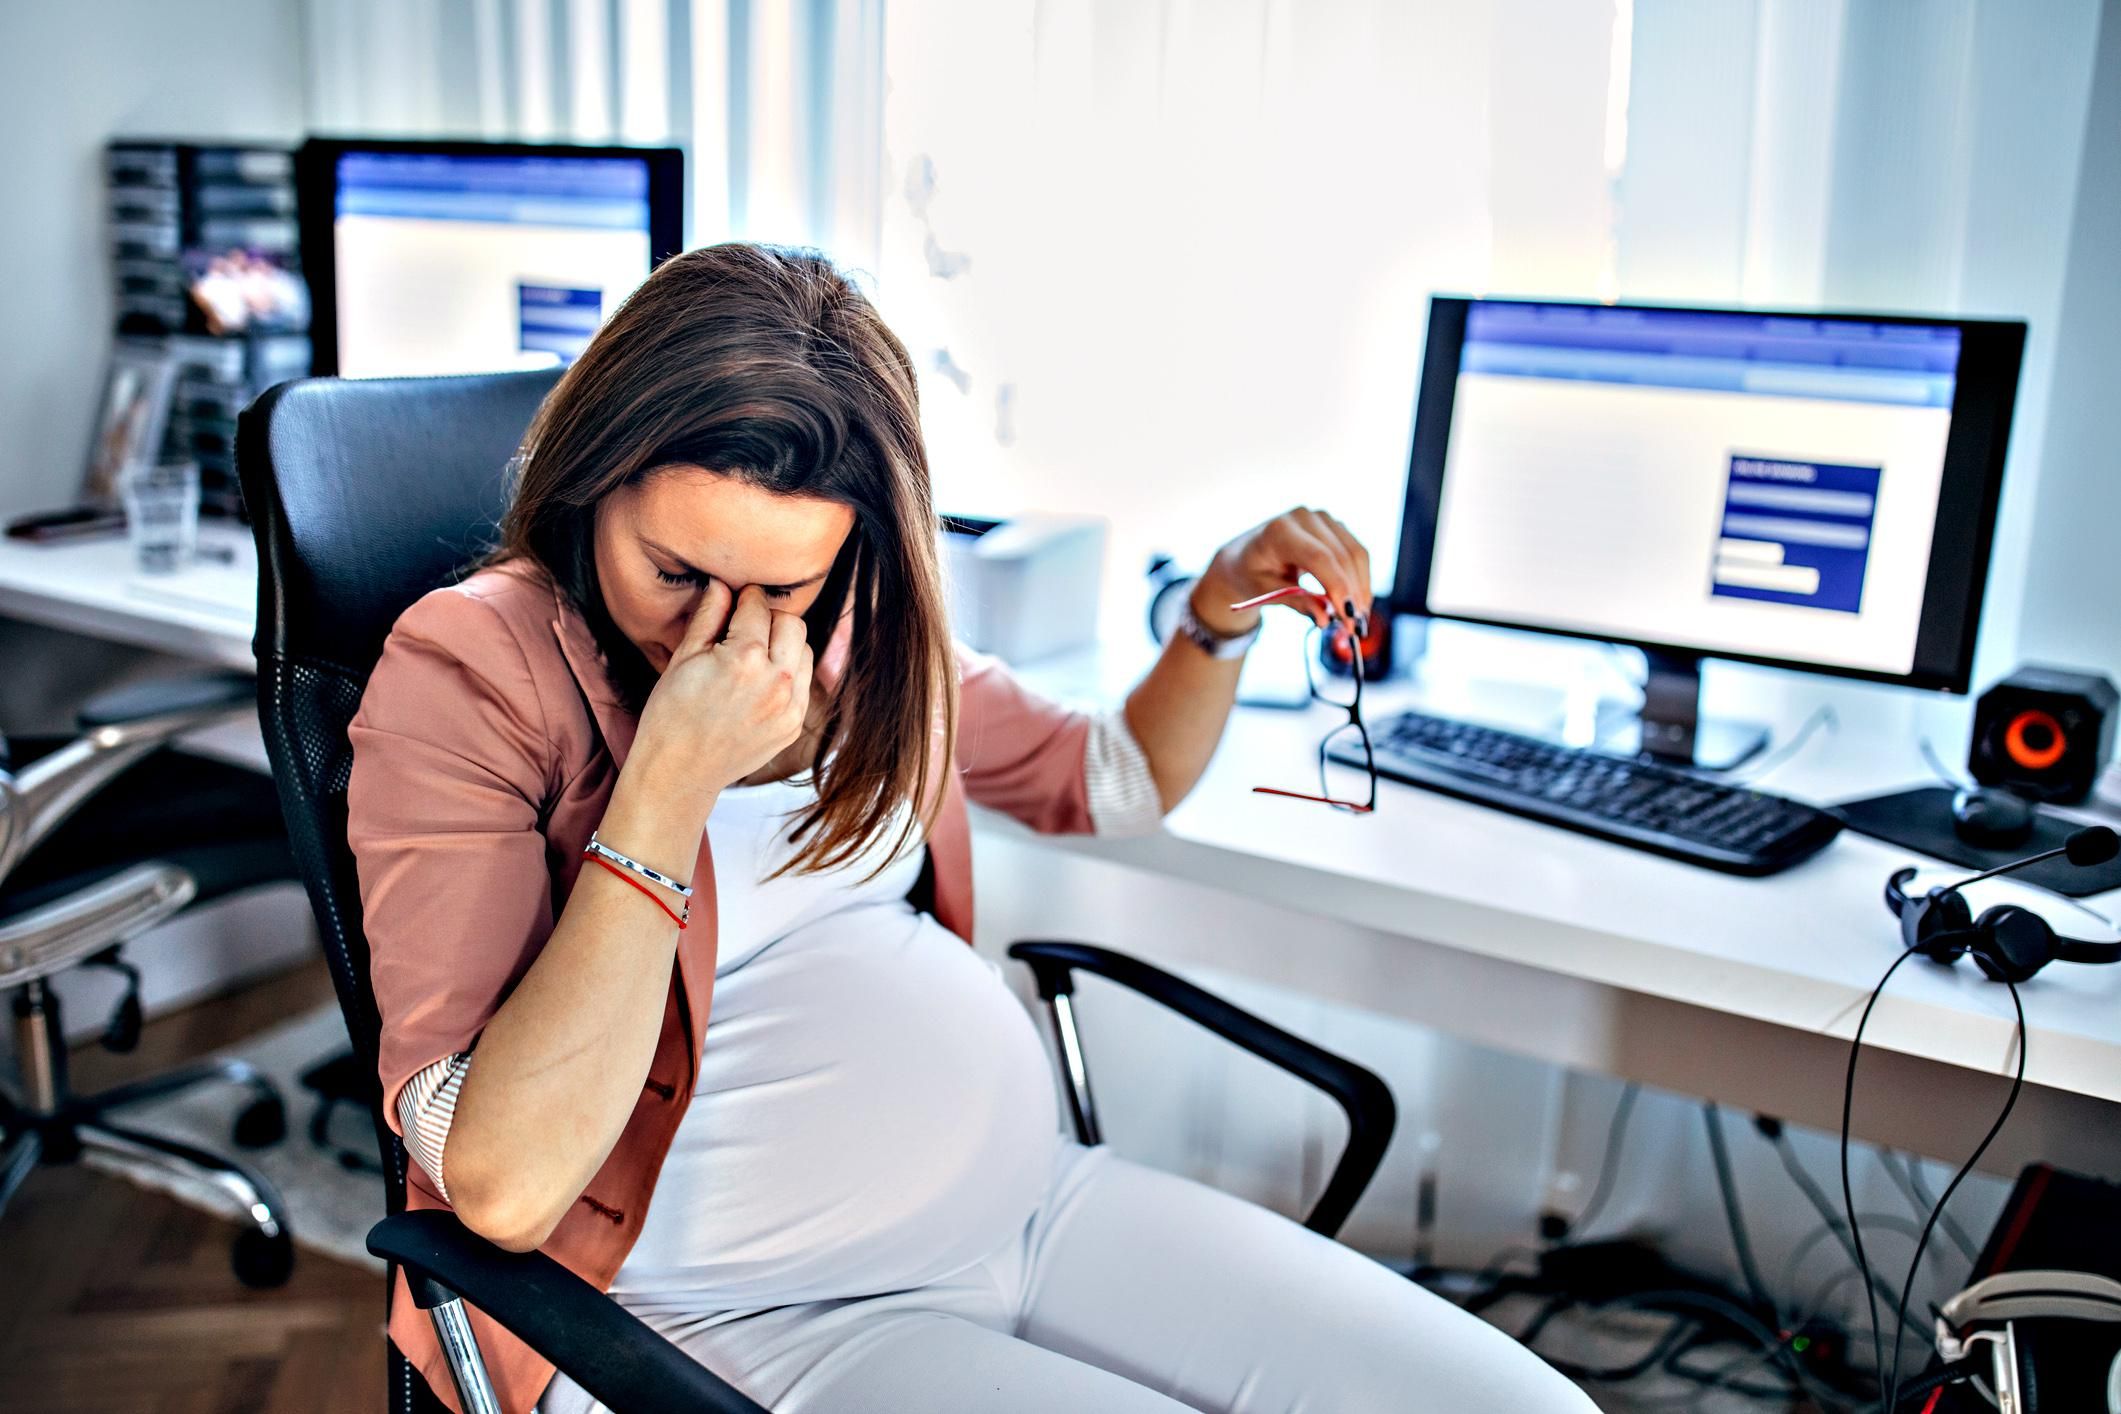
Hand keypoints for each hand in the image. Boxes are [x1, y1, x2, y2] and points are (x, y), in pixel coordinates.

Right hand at [627, 583, 814, 815]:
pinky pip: (803, 683)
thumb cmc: (671, 713)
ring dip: (783, 645)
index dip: (745, 598)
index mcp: (744, 659)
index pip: (758, 607)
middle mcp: (775, 681)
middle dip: (769, 619)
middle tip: (745, 628)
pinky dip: (788, 673)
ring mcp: (790, 706)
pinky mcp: (794, 724)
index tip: (737, 599)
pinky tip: (760, 680)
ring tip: (752, 656)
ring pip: (804, 651)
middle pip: (791, 624)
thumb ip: (709, 616)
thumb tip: (723, 584)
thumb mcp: (684, 657)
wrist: (679, 772)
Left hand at [1194, 507, 1373, 640]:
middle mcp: (1303, 517)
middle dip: (1353, 594)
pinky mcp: (1334, 525)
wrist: (1245, 554)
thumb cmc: (1251, 573)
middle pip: (1342, 556)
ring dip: (1362, 588)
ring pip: (1356, 554)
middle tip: (1356, 627)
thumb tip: (1326, 619)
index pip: (1319, 557)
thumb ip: (1296, 602)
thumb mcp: (1264, 592)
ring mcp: (1322, 518)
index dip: (1338, 586)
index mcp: (1279, 531)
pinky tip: (1357, 601)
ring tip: (1358, 619)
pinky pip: (1356, 552)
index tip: (1349, 617)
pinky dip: (1360, 579)